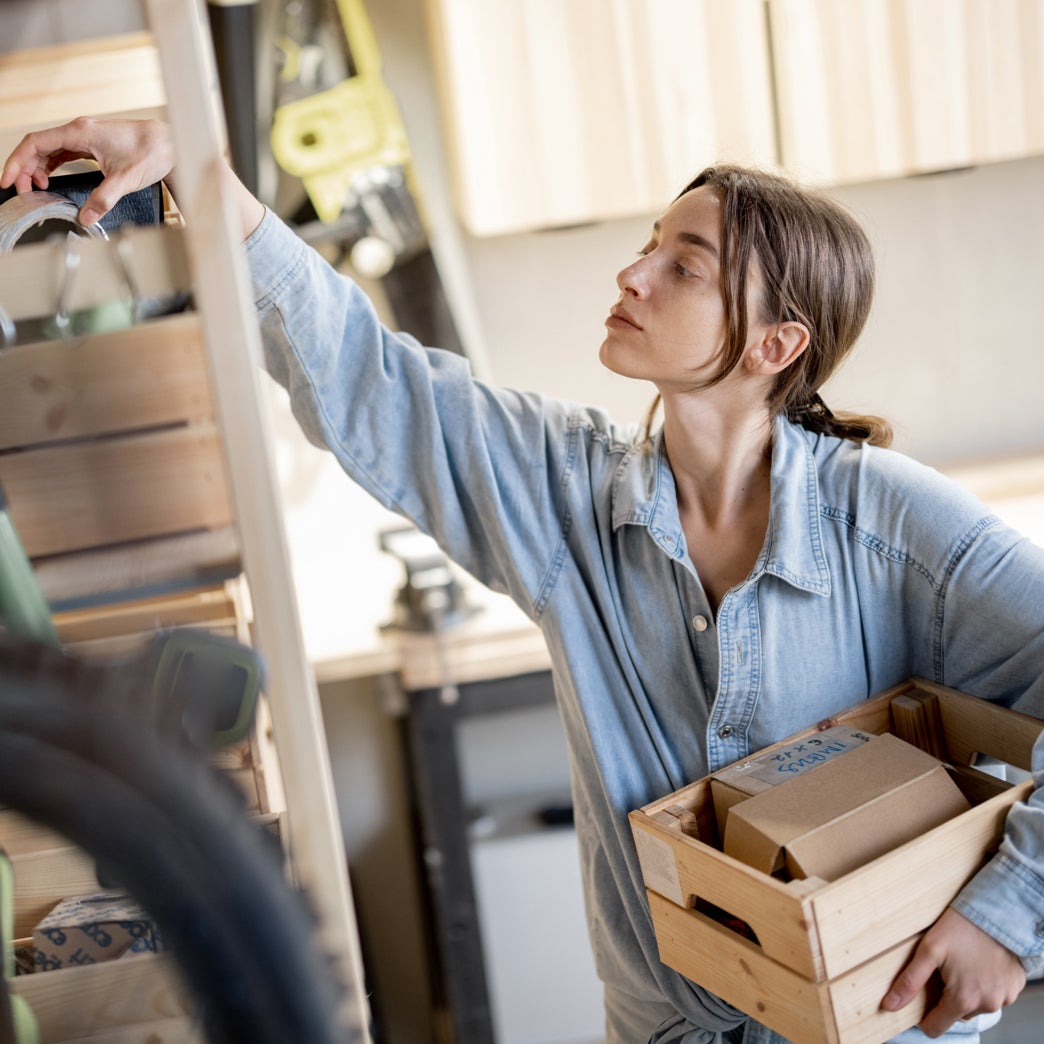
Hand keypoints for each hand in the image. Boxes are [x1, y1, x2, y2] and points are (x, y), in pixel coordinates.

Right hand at [0, 117, 174, 224]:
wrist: (170, 144)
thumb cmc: (152, 152)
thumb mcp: (127, 179)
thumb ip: (105, 198)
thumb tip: (86, 217)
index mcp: (80, 132)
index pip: (35, 143)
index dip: (17, 162)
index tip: (8, 181)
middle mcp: (79, 130)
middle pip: (38, 147)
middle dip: (24, 169)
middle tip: (23, 193)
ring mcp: (85, 136)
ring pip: (49, 149)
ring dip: (38, 168)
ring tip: (37, 188)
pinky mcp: (93, 144)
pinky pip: (63, 152)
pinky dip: (52, 165)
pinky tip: (50, 178)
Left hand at [882, 907, 1025, 1036]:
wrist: (998, 912)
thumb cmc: (961, 928)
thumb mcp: (929, 950)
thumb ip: (910, 981)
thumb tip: (889, 1005)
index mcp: (963, 999)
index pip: (936, 1027)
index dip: (924, 1016)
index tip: (921, 999)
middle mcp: (986, 1005)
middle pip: (956, 1014)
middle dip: (947, 998)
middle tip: (944, 970)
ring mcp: (1004, 998)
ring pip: (976, 1005)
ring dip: (968, 991)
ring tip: (963, 964)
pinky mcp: (1015, 988)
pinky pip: (995, 995)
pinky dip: (986, 985)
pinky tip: (980, 964)